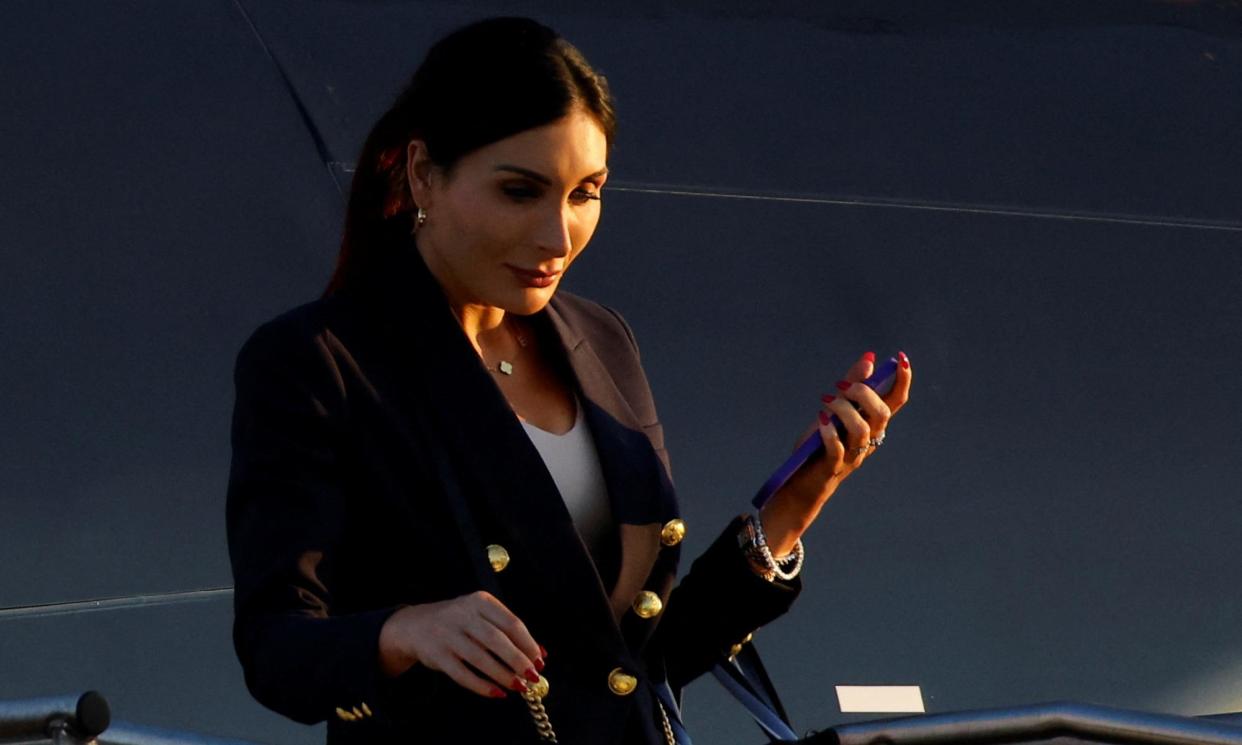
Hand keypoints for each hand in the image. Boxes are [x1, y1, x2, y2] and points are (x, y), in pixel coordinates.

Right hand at [378, 591, 544, 698]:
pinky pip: (463, 674)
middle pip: (497, 640)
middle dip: (518, 661)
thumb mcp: (481, 616)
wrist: (414, 625)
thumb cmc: (459, 622)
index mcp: (480, 601)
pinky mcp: (437, 655)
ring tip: (519, 686)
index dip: (528, 644)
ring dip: (503, 675)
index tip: (540, 661)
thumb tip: (539, 654)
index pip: (511, 623)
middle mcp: (463, 614)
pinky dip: (482, 686)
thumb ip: (507, 631)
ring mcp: (448, 635)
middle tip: (533, 676)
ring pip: (481, 658)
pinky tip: (497, 693)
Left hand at [760, 351, 912, 554]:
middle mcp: (869, 440)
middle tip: (842, 385)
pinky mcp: (833, 466)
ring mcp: (853, 455)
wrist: (801, 482)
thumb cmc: (820, 444)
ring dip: (843, 409)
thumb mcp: (834, 410)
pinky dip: (830, 432)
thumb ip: (852, 384)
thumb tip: (869, 358)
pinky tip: (821, 421)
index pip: (896, 401)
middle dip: (864, 393)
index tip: (900, 358)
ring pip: (861, 429)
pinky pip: (837, 449)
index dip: (902, 380)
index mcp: (873, 425)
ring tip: (825, 401)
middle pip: (882, 414)